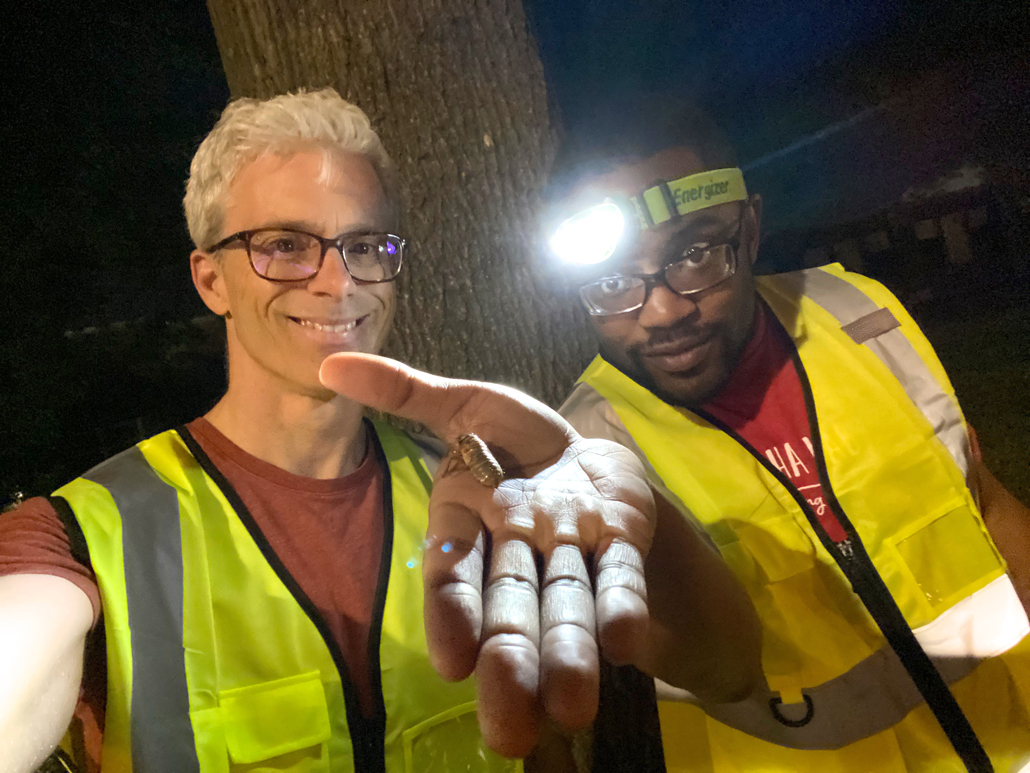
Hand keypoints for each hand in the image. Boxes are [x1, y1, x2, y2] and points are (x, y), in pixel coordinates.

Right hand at [320, 353, 655, 757]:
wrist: (589, 450)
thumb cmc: (517, 438)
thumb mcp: (464, 406)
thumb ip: (406, 394)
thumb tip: (332, 361)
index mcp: (470, 522)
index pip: (452, 573)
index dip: (450, 614)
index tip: (453, 662)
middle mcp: (517, 547)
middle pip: (509, 607)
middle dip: (510, 662)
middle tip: (510, 733)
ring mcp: (573, 549)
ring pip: (565, 602)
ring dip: (568, 652)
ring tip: (572, 708)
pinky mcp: (623, 542)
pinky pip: (622, 576)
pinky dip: (622, 606)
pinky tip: (626, 645)